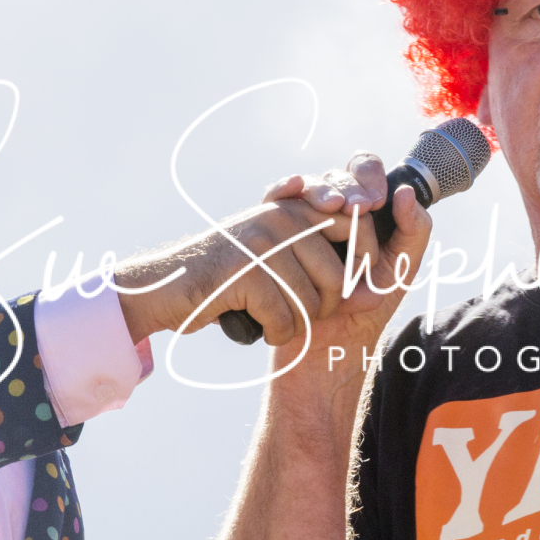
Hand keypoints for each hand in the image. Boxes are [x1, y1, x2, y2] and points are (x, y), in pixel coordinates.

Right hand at [112, 153, 428, 346]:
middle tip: (312, 311)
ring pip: (319, 297)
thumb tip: (373, 260)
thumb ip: (318, 240)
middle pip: (345, 264)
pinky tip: (262, 327)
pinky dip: (280, 333)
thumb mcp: (273, 246)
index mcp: (292, 205)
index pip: (355, 212)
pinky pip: (288, 316)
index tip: (364, 282)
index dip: (369, 247)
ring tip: (278, 318)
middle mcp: (281, 215)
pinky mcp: (245, 271)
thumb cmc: (228, 276)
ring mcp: (262, 240)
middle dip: (337, 298)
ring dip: (303, 322)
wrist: (166, 287)